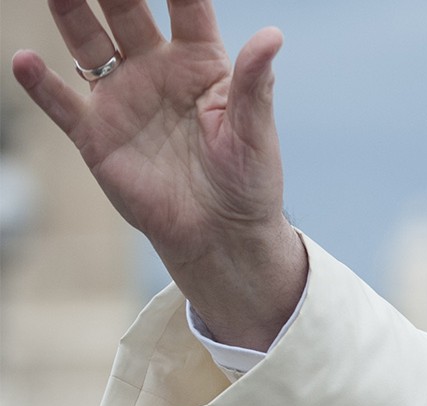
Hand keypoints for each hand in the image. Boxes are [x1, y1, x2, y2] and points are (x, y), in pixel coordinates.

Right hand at [12, 0, 305, 349]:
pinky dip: (41, 85)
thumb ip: (255, 83)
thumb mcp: (254, 131)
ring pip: (88, 43)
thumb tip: (273, 35)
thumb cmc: (247, 181)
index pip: (185, 6)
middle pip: (126, 11)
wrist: (221, 234)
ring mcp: (123, 98)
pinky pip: (62, 103)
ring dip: (70, 14)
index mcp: (201, 62)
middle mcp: (157, 69)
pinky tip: (25, 61)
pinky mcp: (97, 134)